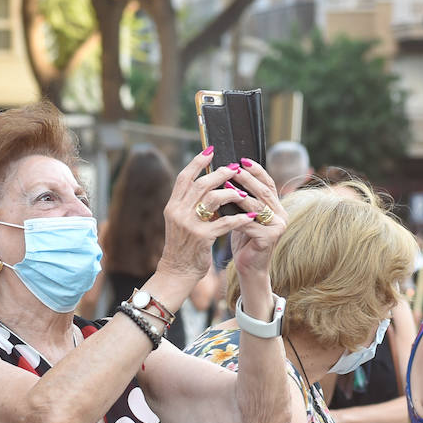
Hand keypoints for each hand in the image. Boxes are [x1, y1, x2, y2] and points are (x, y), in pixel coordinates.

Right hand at [157, 149, 261, 285]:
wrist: (177, 271)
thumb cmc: (183, 246)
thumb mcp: (180, 222)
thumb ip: (189, 204)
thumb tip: (208, 185)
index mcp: (172, 206)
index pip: (184, 177)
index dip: (197, 162)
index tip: (211, 151)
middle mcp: (178, 212)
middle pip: (201, 184)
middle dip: (221, 174)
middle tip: (235, 169)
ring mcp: (189, 224)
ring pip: (213, 199)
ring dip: (231, 193)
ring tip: (243, 194)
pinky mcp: (201, 238)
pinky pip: (224, 222)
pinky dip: (239, 218)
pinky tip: (250, 217)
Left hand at [226, 160, 287, 299]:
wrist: (249, 268)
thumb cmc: (244, 240)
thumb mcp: (243, 215)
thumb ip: (243, 198)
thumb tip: (228, 174)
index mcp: (276, 207)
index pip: (268, 183)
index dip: (256, 170)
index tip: (242, 159)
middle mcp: (281, 215)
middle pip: (264, 192)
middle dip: (247, 179)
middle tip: (233, 168)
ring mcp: (278, 227)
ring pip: (257, 206)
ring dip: (240, 195)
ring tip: (225, 185)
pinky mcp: (270, 238)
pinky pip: (250, 224)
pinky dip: (235, 216)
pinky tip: (223, 211)